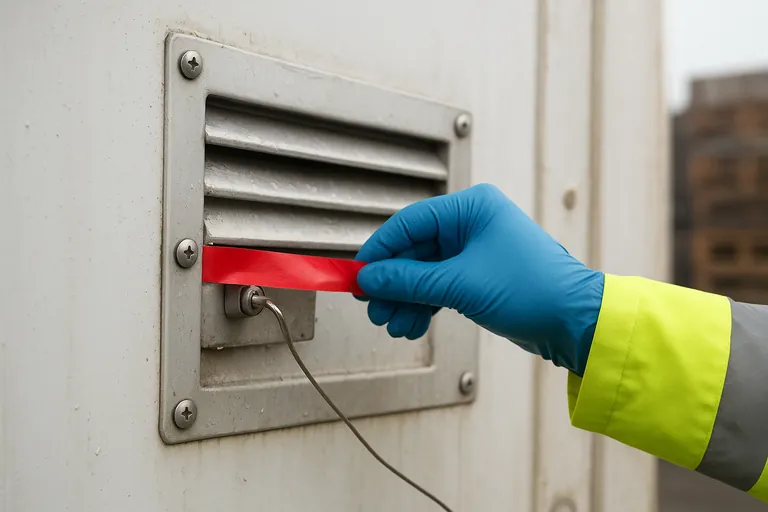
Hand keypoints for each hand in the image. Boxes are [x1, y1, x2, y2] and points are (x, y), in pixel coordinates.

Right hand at [355, 183, 603, 374]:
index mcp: (471, 208)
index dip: (380, 251)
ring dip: (406, 299)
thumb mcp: (460, 284)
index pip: (409, 223)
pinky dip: (424, 306)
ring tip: (391, 324)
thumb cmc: (533, 289)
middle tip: (373, 307)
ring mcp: (474, 251)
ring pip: (424, 272)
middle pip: (414, 250)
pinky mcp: (478, 277)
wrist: (574, 322)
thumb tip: (370, 278)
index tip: (358, 274)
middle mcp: (471, 224)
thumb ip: (409, 280)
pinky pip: (439, 287)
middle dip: (393, 283)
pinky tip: (411, 325)